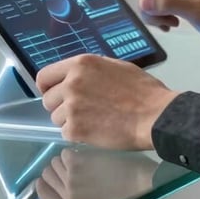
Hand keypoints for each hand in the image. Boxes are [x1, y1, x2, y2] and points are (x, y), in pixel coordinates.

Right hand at [35, 147, 157, 198]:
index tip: (45, 176)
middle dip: (55, 168)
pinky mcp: (78, 163)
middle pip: (47, 176)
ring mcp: (71, 178)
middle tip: (68, 164)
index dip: (43, 183)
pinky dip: (74, 150)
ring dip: (65, 158)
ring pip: (55, 162)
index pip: (44, 194)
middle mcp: (67, 195)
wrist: (142, 185)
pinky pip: (66, 152)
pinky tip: (86, 152)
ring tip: (80, 158)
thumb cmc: (124, 197)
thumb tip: (64, 186)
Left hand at [36, 53, 179, 149]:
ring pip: (56, 117)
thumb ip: (91, 70)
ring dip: (70, 120)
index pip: (44, 76)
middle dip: (61, 105)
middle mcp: (72, 83)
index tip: (53, 93)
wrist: (155, 115)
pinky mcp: (75, 130)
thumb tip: (76, 75)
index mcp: (81, 64)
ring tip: (93, 120)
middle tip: (82, 110)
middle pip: (48, 99)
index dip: (47, 87)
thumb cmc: (142, 90)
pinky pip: (66, 132)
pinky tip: (96, 129)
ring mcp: (72, 107)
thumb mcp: (116, 66)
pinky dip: (78, 134)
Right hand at [97, 0, 199, 54]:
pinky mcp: (183, 0)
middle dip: (149, 8)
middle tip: (166, 23)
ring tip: (173, 25)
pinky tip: (174, 25)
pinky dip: (162, 18)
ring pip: (151, 1)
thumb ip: (168, 4)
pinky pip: (160, 7)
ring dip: (156, 16)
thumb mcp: (198, 11)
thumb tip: (142, 2)